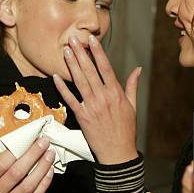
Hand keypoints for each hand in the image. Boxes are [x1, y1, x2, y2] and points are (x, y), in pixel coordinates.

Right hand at [0, 138, 54, 192]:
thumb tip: (20, 147)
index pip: (0, 165)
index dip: (16, 151)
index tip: (29, 139)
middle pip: (17, 174)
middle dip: (33, 156)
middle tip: (44, 143)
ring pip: (28, 186)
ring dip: (42, 168)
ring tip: (49, 156)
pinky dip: (44, 184)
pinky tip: (49, 172)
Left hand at [53, 35, 141, 164]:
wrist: (118, 153)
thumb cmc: (126, 129)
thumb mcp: (132, 106)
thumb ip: (132, 85)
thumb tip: (138, 69)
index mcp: (116, 93)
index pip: (105, 67)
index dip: (98, 52)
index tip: (92, 39)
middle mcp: (103, 97)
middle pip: (90, 71)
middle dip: (81, 53)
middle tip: (73, 39)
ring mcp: (91, 107)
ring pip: (80, 81)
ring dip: (72, 65)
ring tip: (66, 51)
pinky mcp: (81, 116)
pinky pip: (70, 99)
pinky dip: (62, 88)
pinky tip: (55, 76)